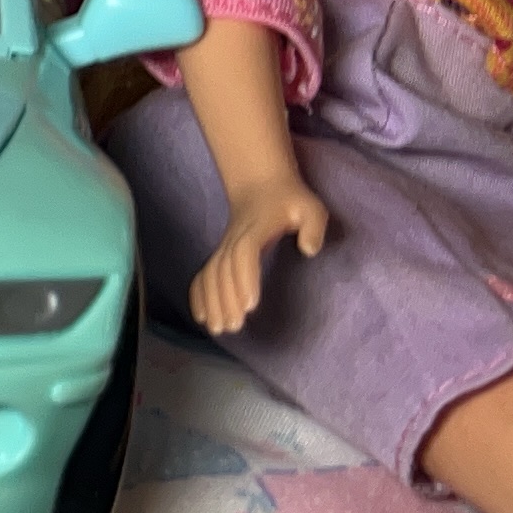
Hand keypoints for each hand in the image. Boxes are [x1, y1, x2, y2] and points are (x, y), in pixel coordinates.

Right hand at [192, 177, 326, 335]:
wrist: (260, 184)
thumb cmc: (291, 200)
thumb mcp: (311, 207)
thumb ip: (314, 227)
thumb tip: (309, 250)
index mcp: (256, 228)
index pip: (245, 252)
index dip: (245, 277)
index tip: (251, 304)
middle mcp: (234, 239)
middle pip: (223, 269)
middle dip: (226, 299)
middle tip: (234, 326)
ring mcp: (224, 246)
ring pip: (211, 275)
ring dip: (212, 302)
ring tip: (218, 329)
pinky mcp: (220, 253)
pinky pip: (203, 274)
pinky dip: (198, 295)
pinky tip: (201, 317)